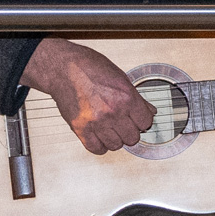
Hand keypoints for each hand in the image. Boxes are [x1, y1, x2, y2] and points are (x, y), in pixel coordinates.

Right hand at [23, 39, 153, 153]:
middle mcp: (113, 111)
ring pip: (116, 145)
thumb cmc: (90, 68)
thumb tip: (150, 111)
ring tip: (110, 129)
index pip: (146, 122)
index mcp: (126, 97)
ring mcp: (96, 121)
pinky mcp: (81, 128)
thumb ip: (136, 98)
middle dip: (130, 131)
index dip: (142, 121)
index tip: (137, 120)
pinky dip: (100, 146)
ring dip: (115, 139)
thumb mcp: (121, 78)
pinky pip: (96, 148)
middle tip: (123, 124)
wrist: (64, 67)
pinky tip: (100, 137)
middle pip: (133, 137)